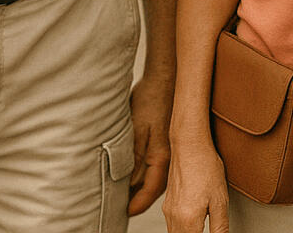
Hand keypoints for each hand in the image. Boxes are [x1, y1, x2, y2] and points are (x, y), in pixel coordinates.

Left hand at [128, 69, 173, 214]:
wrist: (164, 79)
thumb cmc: (150, 100)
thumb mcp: (135, 130)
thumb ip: (132, 158)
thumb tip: (127, 183)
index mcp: (161, 158)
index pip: (149, 191)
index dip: (136, 204)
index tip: (125, 212)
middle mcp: (169, 158)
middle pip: (153, 187)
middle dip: (138, 198)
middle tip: (121, 207)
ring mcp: (170, 151)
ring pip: (155, 178)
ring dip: (142, 187)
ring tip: (126, 194)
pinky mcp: (167, 143)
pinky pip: (157, 166)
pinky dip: (146, 174)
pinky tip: (136, 174)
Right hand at [162, 134, 230, 232]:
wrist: (189, 145)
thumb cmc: (205, 167)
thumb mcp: (220, 201)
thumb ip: (220, 227)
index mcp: (188, 220)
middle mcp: (174, 218)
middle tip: (208, 230)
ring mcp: (168, 210)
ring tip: (201, 229)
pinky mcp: (167, 203)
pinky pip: (171, 225)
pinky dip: (181, 230)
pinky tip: (192, 223)